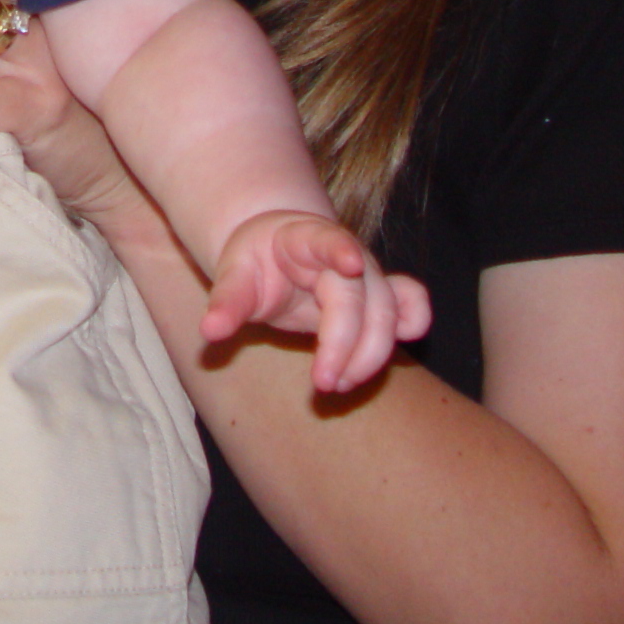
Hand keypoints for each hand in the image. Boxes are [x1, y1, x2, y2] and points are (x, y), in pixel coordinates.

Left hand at [202, 209, 434, 394]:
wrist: (275, 251)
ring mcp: (369, 275)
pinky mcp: (381, 298)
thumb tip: (210, 333)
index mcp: (305, 238)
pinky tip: (394, 349)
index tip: (351, 263)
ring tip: (335, 385)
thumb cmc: (256, 262)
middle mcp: (346, 253)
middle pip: (362, 298)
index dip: (341, 250)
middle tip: (322, 384)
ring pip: (389, 313)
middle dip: (347, 345)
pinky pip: (411, 306)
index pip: (328, 240)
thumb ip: (227, 302)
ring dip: (369, 356)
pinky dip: (413, 324)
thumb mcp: (234, 275)